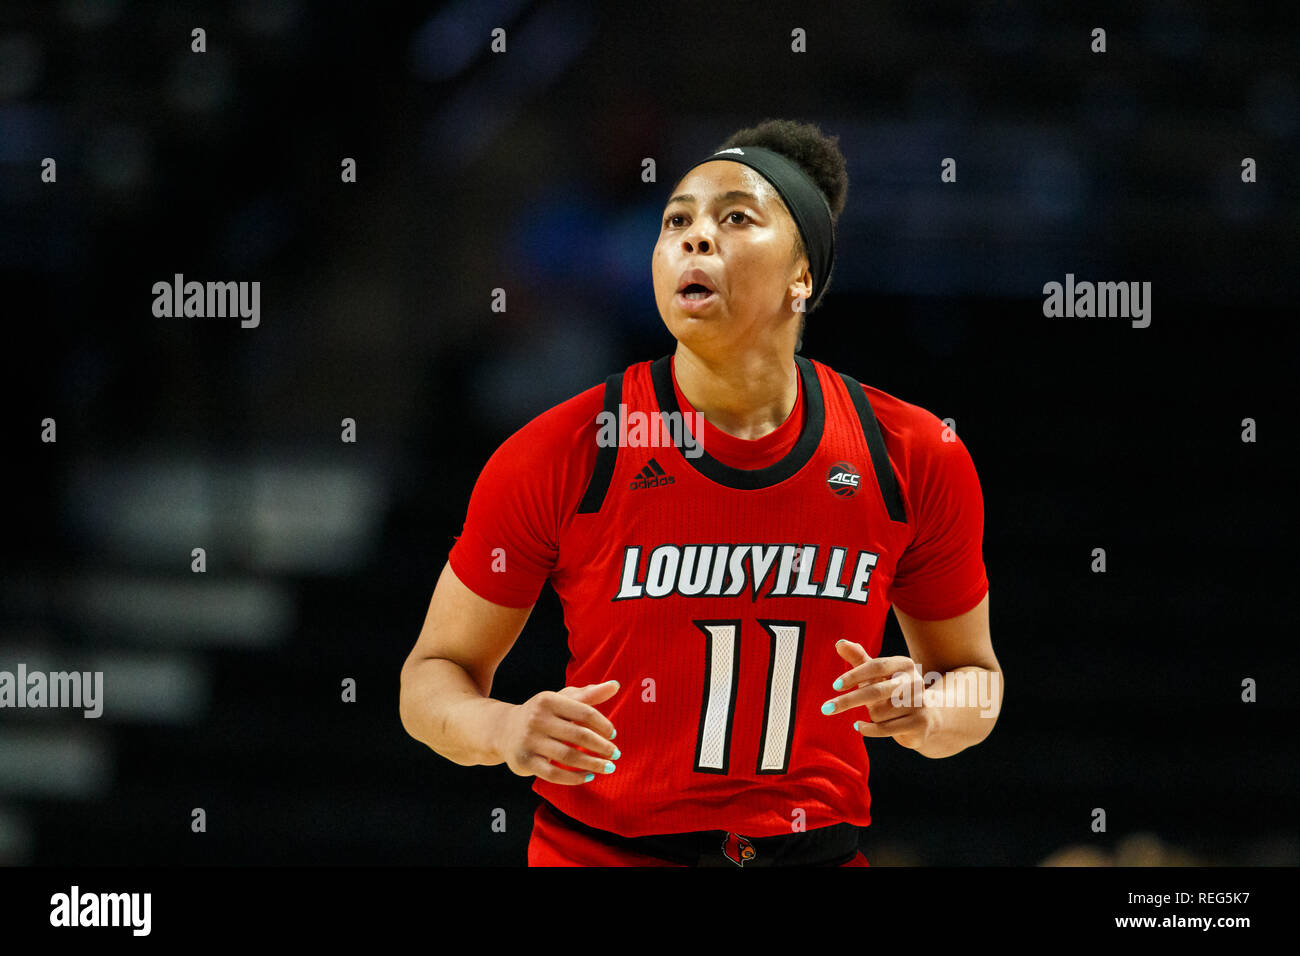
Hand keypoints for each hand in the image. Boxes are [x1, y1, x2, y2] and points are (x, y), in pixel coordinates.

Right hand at [497, 680, 620, 784]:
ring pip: (568, 757)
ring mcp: (529, 741)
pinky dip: (574, 778)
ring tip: (608, 768)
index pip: (584, 712)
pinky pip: (554, 774)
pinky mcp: (525, 761)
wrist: (503, 729)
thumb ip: (589, 694)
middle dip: (602, 747)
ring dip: (593, 764)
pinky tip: (588, 776)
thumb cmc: (542, 714)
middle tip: (616, 754)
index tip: (614, 734)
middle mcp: (536, 719)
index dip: (603, 725)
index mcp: (548, 700)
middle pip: (579, 736)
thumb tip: (616, 685)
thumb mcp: (562, 699)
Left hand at [820, 640, 938, 751]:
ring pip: (879, 713)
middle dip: (848, 701)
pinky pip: (885, 728)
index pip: (876, 666)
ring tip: (880, 713)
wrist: (929, 717)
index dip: (854, 675)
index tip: (835, 686)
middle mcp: (915, 681)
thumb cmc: (895, 691)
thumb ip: (859, 658)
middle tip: (826, 708)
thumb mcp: (878, 675)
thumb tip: (839, 643)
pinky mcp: (920, 723)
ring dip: (872, 715)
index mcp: (904, 664)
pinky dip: (868, 729)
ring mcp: (920, 703)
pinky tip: (859, 726)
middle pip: (876, 691)